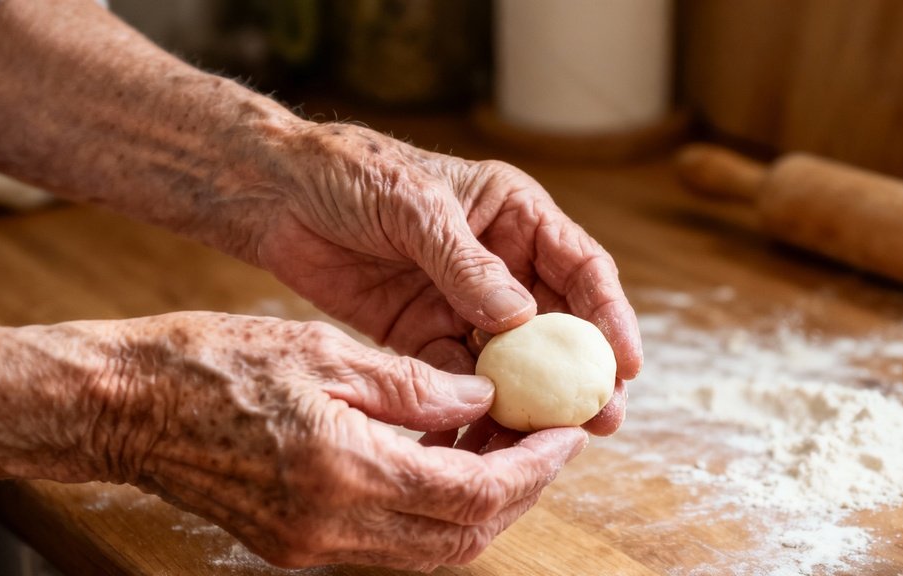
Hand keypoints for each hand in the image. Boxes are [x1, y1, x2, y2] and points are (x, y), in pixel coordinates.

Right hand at [82, 312, 587, 569]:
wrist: (125, 408)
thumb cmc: (213, 363)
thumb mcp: (323, 350)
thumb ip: (412, 383)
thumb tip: (482, 394)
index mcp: (346, 471)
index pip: (475, 491)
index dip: (534, 467)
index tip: (568, 434)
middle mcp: (334, 527)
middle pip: (463, 537)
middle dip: (521, 493)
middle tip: (551, 445)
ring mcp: (312, 547)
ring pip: (433, 550)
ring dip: (483, 508)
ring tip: (511, 451)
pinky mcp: (296, 546)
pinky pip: (392, 543)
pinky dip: (434, 512)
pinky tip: (449, 463)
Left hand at [253, 123, 641, 434]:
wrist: (276, 193)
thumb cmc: (352, 173)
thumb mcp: (415, 207)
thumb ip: (466, 264)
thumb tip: (521, 321)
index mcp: (515, 216)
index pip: (582, 267)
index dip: (610, 316)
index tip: (626, 363)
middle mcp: (500, 264)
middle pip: (556, 326)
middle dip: (580, 374)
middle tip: (600, 420)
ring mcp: (462, 303)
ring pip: (511, 363)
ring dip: (527, 402)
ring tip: (539, 445)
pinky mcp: (421, 334)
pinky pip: (456, 380)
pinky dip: (467, 410)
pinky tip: (473, 440)